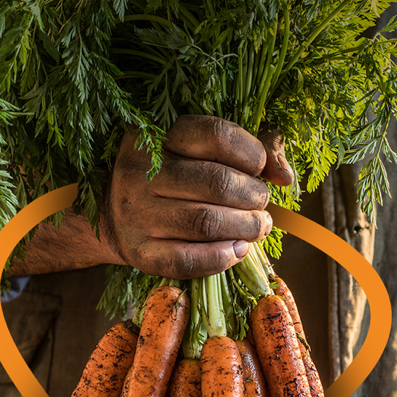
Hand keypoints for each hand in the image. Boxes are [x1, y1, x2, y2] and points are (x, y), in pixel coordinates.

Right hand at [108, 115, 292, 278]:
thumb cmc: (169, 177)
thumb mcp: (196, 151)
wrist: (110, 214)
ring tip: (258, 226)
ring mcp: (136, 214)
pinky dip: (223, 257)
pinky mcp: (139, 252)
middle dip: (254, 196)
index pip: (216, 135)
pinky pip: (189, 260)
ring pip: (207, 223)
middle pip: (218, 183)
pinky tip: (238, 250)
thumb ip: (247, 150)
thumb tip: (285, 176)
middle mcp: (138, 172)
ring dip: (246, 227)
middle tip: (262, 203)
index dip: (252, 153)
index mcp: (155, 136)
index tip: (261, 168)